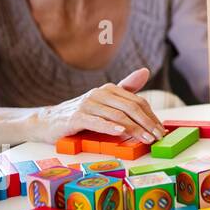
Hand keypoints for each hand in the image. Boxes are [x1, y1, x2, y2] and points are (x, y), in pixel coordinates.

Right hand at [35, 68, 165, 143]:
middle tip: (158, 136)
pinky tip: (121, 133)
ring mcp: (87, 105)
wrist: (47, 121)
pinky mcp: (75, 118)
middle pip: (130, 108)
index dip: (151, 116)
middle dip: (147, 123)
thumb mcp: (105, 101)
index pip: (137, 102)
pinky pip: (96, 122)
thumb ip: (125, 89)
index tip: (161, 129)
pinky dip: (110, 127)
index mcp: (109, 89)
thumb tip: (145, 71)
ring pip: (116, 116)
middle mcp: (99, 94)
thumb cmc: (81, 113)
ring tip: (146, 138)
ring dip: (134, 129)